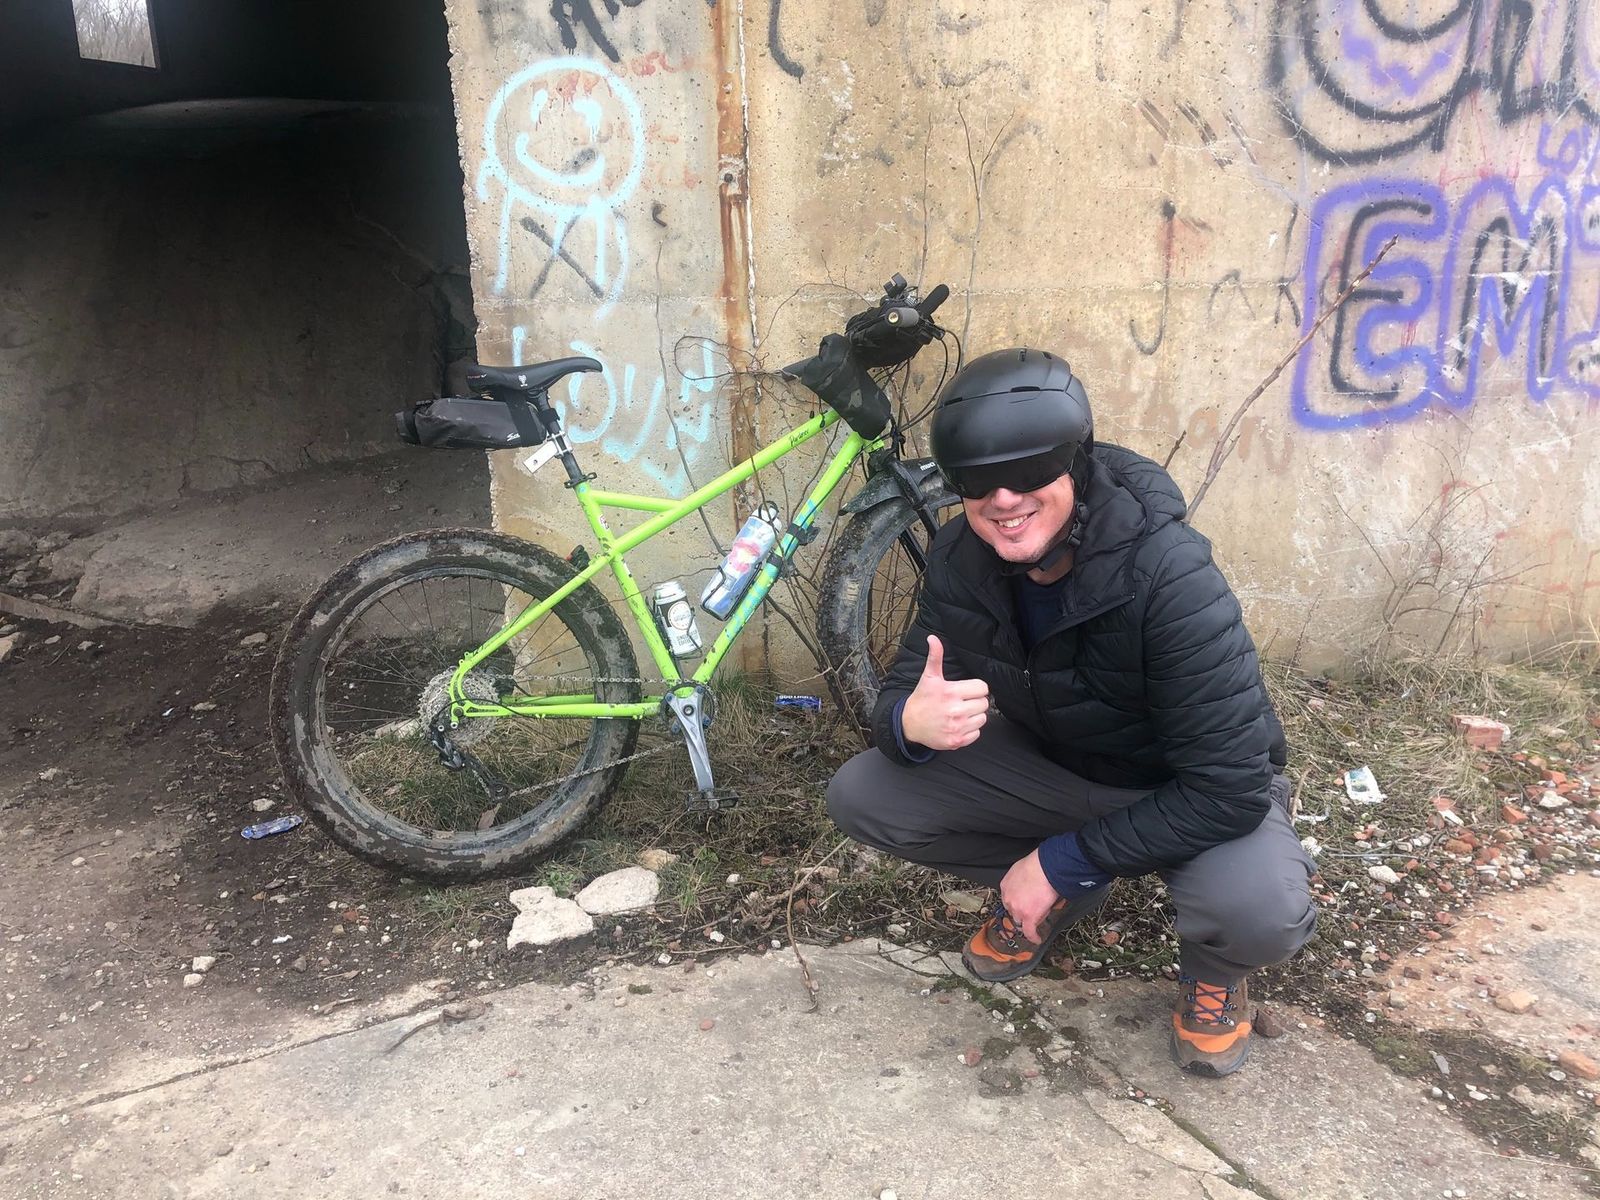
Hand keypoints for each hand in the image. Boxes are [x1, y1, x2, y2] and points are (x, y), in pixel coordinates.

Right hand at [899, 635, 989, 750]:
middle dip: (975, 701)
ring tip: (961, 713)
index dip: (976, 688)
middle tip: (962, 702)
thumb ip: (935, 657)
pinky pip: (977, 733)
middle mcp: (955, 711)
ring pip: (982, 718)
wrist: (909, 724)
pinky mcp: (957, 741)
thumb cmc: (922, 699)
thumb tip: (933, 638)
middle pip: (984, 703)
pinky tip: (958, 725)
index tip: (966, 690)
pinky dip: (970, 730)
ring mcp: (957, 727)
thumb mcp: (929, 677)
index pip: (982, 688)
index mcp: (951, 692)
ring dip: (974, 716)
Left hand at [999, 849, 1060, 942]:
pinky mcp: (1028, 917)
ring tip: (1039, 919)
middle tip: (1033, 910)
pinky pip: (1029, 931)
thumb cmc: (1038, 864)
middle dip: (1022, 912)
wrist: (1045, 868)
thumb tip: (1029, 884)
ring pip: (1021, 921)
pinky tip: (1037, 939)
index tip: (1023, 905)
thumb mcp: (1021, 869)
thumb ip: (1021, 879)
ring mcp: (1017, 909)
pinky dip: (1033, 937)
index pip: (1009, 900)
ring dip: (1029, 922)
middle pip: (1013, 911)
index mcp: (1005, 886)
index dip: (1018, 903)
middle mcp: (1008, 899)